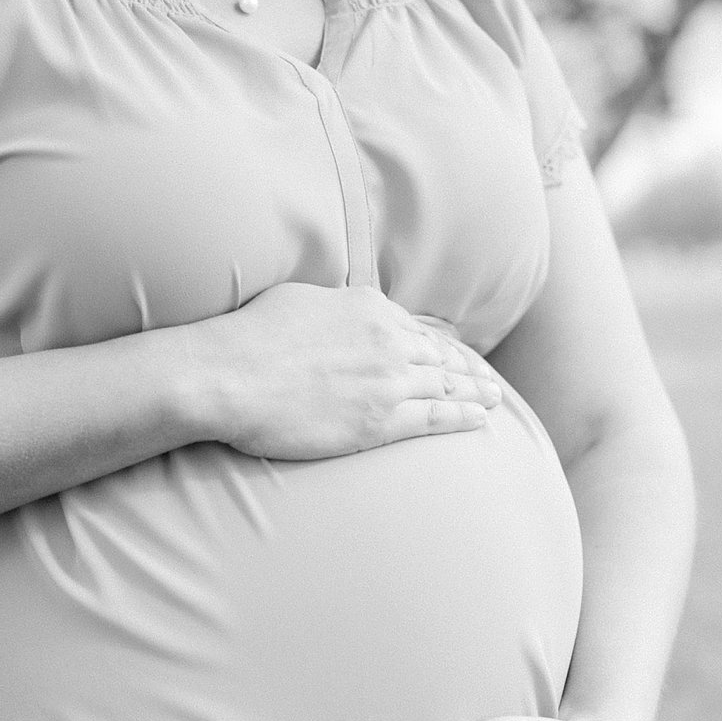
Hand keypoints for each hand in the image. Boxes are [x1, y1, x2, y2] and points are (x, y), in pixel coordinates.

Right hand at [197, 283, 503, 460]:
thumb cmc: (247, 338)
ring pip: (447, 386)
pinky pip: (436, 418)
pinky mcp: (380, 420)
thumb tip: (339, 310)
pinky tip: (480, 420)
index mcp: (368, 307)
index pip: (416, 328)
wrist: (228, 376)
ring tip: (493, 400)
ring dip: (475, 393)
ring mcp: (388, 380)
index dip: (440, 343)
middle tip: (486, 379)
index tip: (452, 353)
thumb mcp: (297, 300)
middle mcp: (388, 340)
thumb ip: (332, 307)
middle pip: (440, 356)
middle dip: (467, 368)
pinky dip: (463, 418)